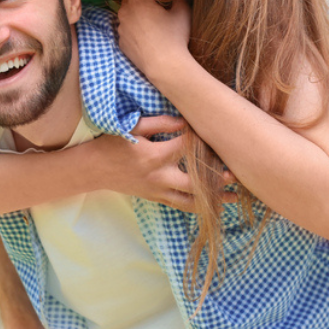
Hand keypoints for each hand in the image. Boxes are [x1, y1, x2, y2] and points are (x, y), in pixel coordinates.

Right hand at [85, 115, 236, 209]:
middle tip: (236, 174)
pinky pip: (179, 205)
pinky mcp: (155, 198)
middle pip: (195, 180)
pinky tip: (212, 207)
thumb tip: (185, 121)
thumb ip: (161, 123)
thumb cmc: (111, 143)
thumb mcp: (133, 127)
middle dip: (216, 178)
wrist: (92, 169)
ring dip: (213, 198)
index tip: (214, 134)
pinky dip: (197, 206)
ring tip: (234, 197)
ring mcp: (157, 190)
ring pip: (191, 199)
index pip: (187, 147)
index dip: (202, 140)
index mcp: (155, 155)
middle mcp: (159, 176)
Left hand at [116, 0, 192, 81]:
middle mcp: (124, 11)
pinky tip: (146, 37)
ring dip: (136, 14)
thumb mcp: (183, 12)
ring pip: (127, 14)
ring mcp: (120, 27)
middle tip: (155, 5)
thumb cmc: (174, 36)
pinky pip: (126, 30)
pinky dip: (134, 30)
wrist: (164, 66)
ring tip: (151, 22)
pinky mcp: (121, 42)